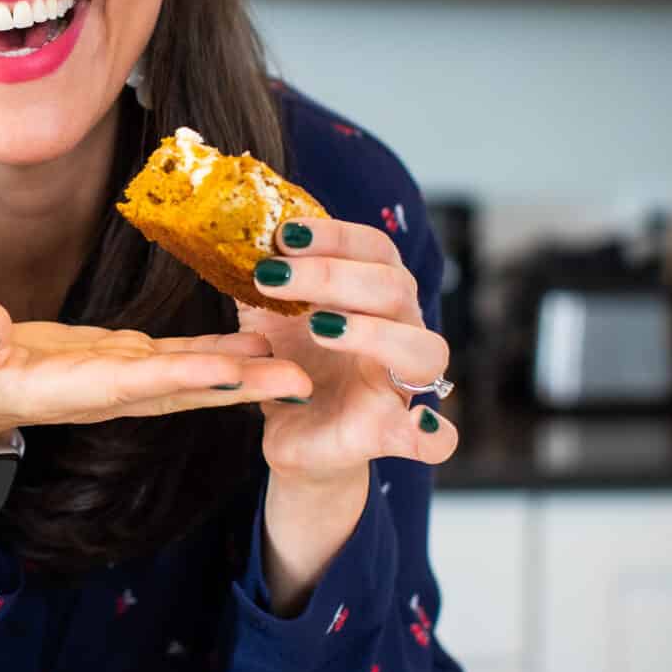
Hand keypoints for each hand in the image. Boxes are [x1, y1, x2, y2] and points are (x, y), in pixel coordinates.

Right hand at [0, 300, 313, 454]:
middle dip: (239, 389)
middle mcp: (101, 392)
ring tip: (297, 365)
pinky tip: (256, 342)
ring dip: (243, 375)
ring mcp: (115, 382)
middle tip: (301, 383)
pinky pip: (178, 362)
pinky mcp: (119, 365)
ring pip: (189, 381)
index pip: (127, 384)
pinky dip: (218, 356)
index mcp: (62, 389)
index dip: (178, 380)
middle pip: (180, 393)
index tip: (229, 373)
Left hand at [240, 216, 459, 483]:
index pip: (375, 250)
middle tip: (272, 275)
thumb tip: (235, 231)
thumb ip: (262, 277)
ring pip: (423, 349)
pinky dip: (435, 433)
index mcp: (375, 296)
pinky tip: (419, 424)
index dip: (335, 236)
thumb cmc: (292, 362)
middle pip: (395, 288)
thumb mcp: (269, 315)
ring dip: (373, 333)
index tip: (284, 233)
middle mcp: (400, 331)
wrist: (294, 432)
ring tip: (320, 327)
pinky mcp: (391, 431)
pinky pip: (436, 440)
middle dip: (332, 275)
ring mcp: (401, 383)